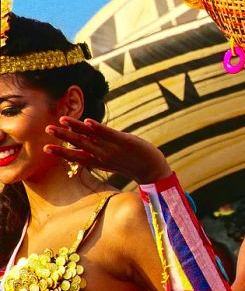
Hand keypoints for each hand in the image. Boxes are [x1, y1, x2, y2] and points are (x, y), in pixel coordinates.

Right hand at [45, 116, 172, 183]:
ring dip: (76, 128)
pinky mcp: (125, 142)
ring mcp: (113, 148)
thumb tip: (89, 148)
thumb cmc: (131, 164)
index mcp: (99, 161)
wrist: (153, 170)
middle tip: (48, 129)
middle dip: (63, 137)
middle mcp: (103, 155)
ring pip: (91, 137)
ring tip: (62, 120)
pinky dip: (97, 128)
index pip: (76, 156)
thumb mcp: (112, 162)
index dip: (61, 152)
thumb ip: (99, 155)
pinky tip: (87, 122)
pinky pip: (109, 134)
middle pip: (79, 145)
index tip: (45, 148)